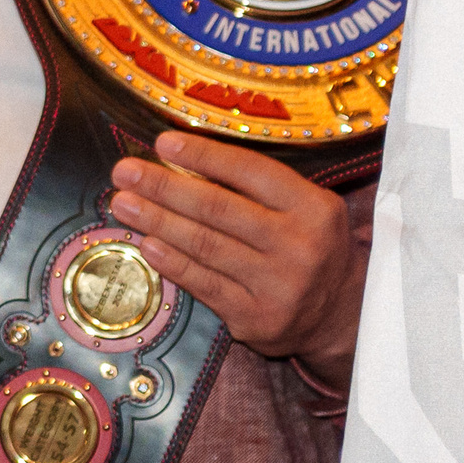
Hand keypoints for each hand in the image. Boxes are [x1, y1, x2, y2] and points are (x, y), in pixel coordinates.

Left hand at [106, 130, 367, 389]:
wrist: (340, 314)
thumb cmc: (309, 245)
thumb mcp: (302, 207)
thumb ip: (256, 186)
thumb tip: (183, 160)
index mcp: (313, 207)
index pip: (249, 171)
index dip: (202, 156)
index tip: (162, 143)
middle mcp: (299, 246)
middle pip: (218, 209)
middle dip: (164, 187)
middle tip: (124, 172)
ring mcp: (278, 286)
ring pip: (206, 246)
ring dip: (158, 221)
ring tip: (123, 203)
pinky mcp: (257, 319)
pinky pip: (205, 284)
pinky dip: (172, 262)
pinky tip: (148, 243)